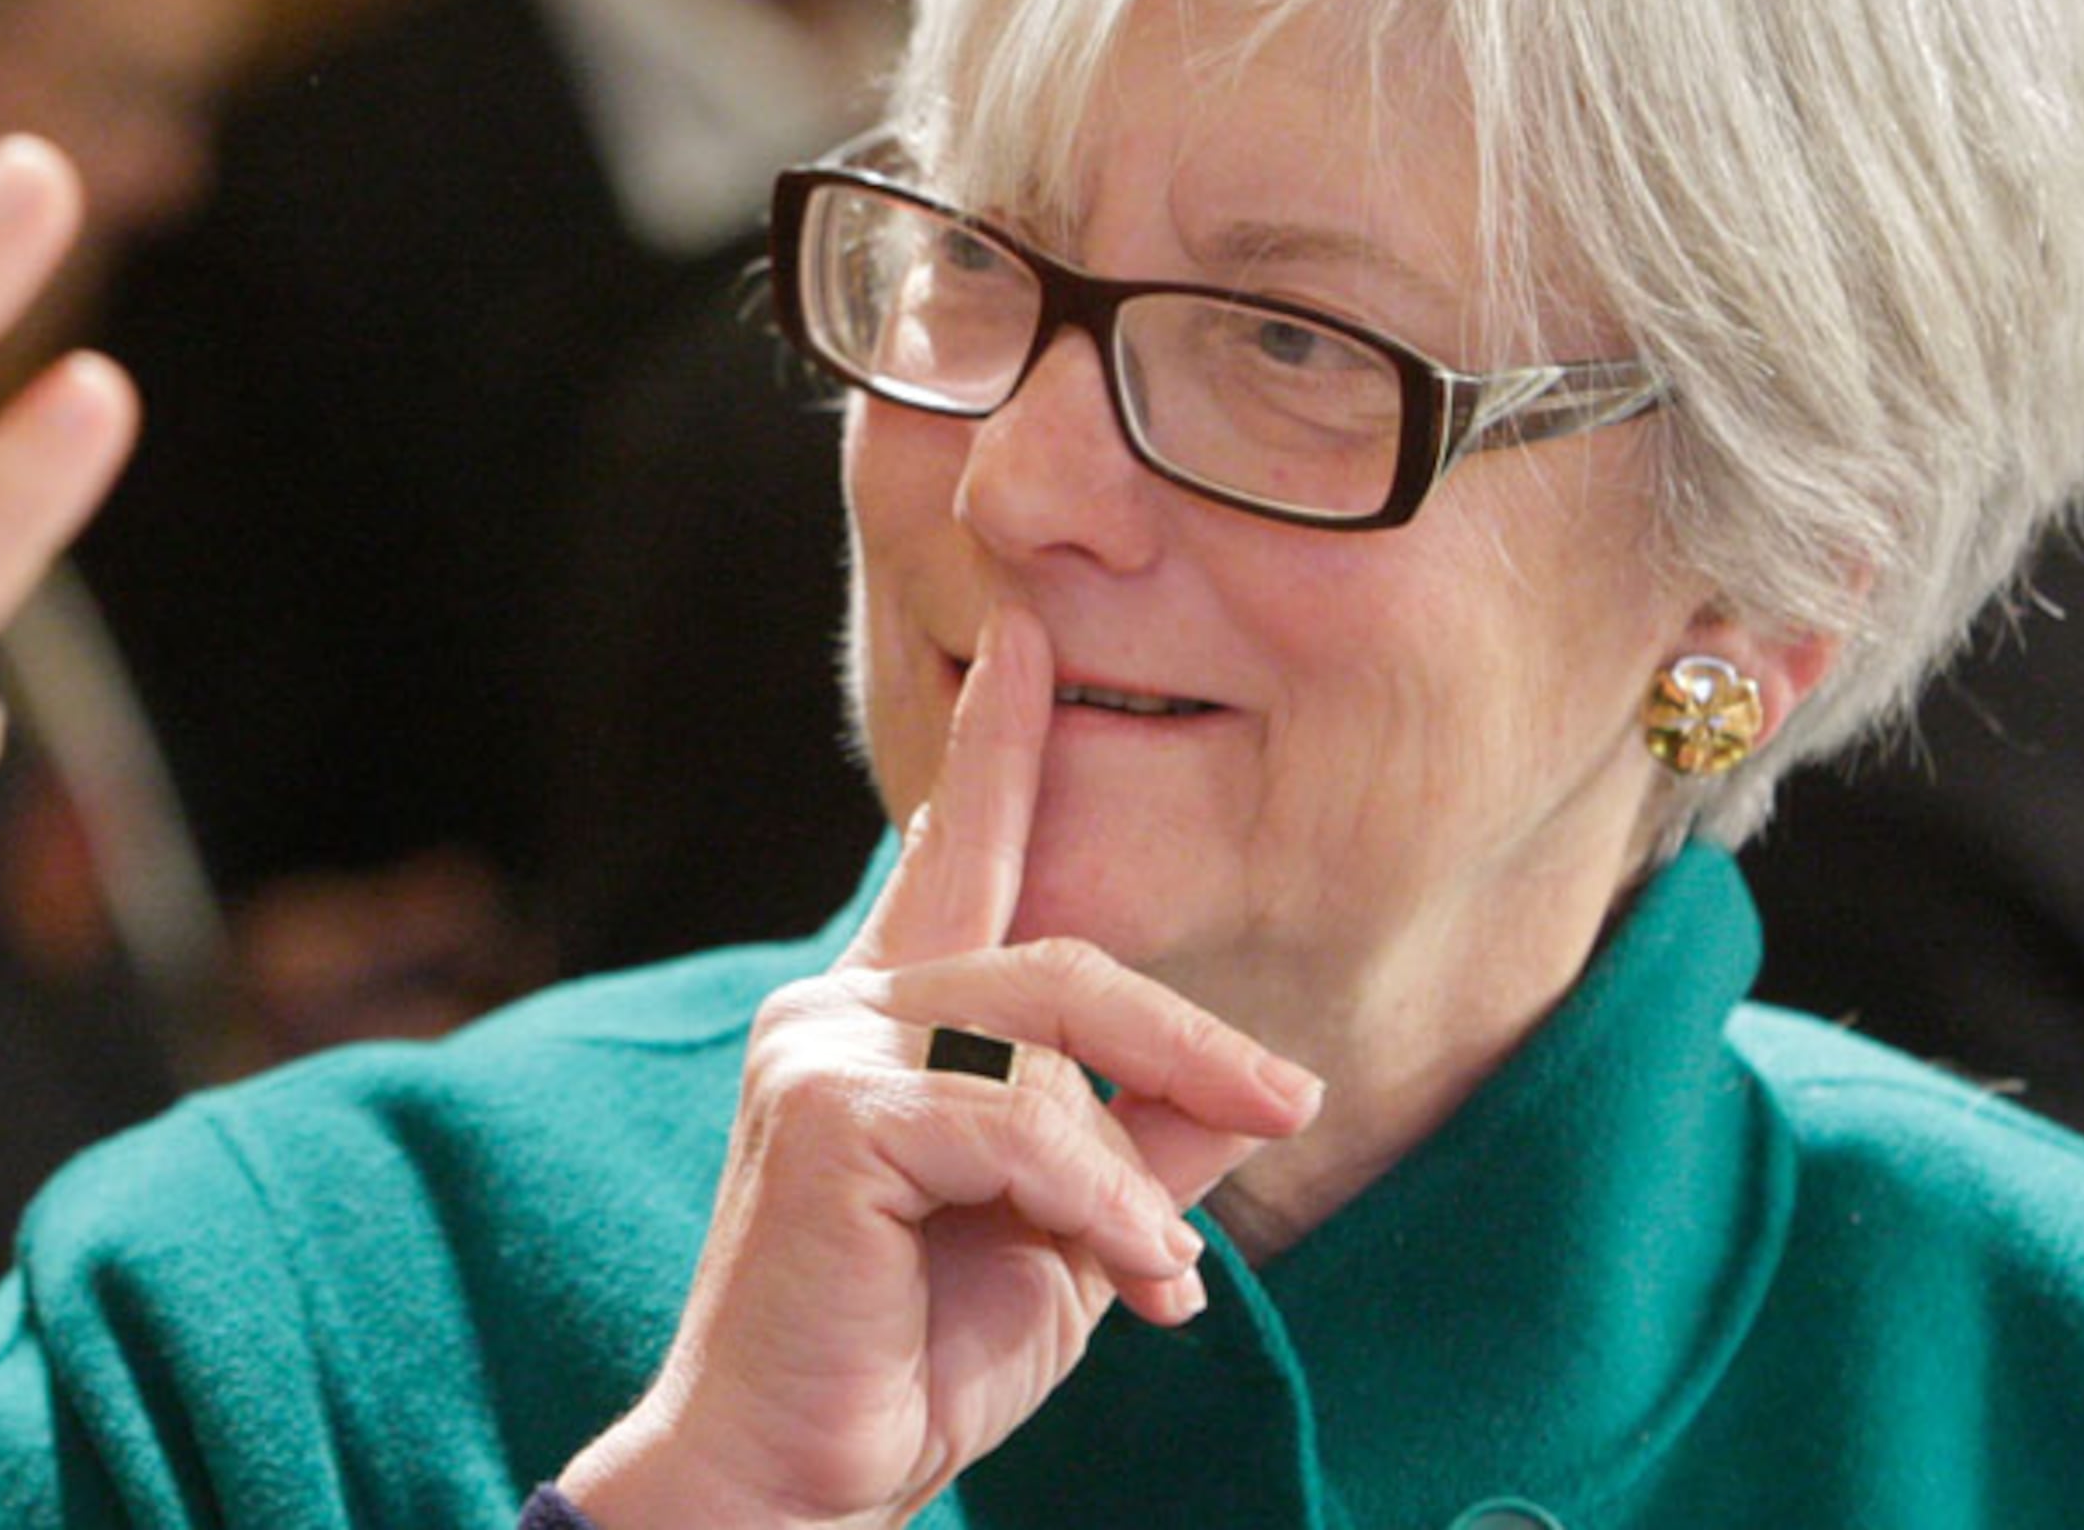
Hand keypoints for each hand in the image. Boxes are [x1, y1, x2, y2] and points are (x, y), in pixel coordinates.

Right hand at [558, 608, 1324, 1528]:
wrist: (795, 1482)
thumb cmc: (909, 1362)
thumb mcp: (1063, 1239)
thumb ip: (1137, 1146)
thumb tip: (1252, 1089)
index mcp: (882, 1018)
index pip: (956, 857)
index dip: (996, 747)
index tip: (1028, 639)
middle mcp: (837, 1006)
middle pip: (1059, 962)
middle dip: (1188, 1039)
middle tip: (1288, 1104)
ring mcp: (818, 1047)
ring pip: (1047, 1041)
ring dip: (1139, 1171)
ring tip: (1168, 1281)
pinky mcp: (827, 1112)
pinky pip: (1018, 1126)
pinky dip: (1099, 1208)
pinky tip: (1136, 1289)